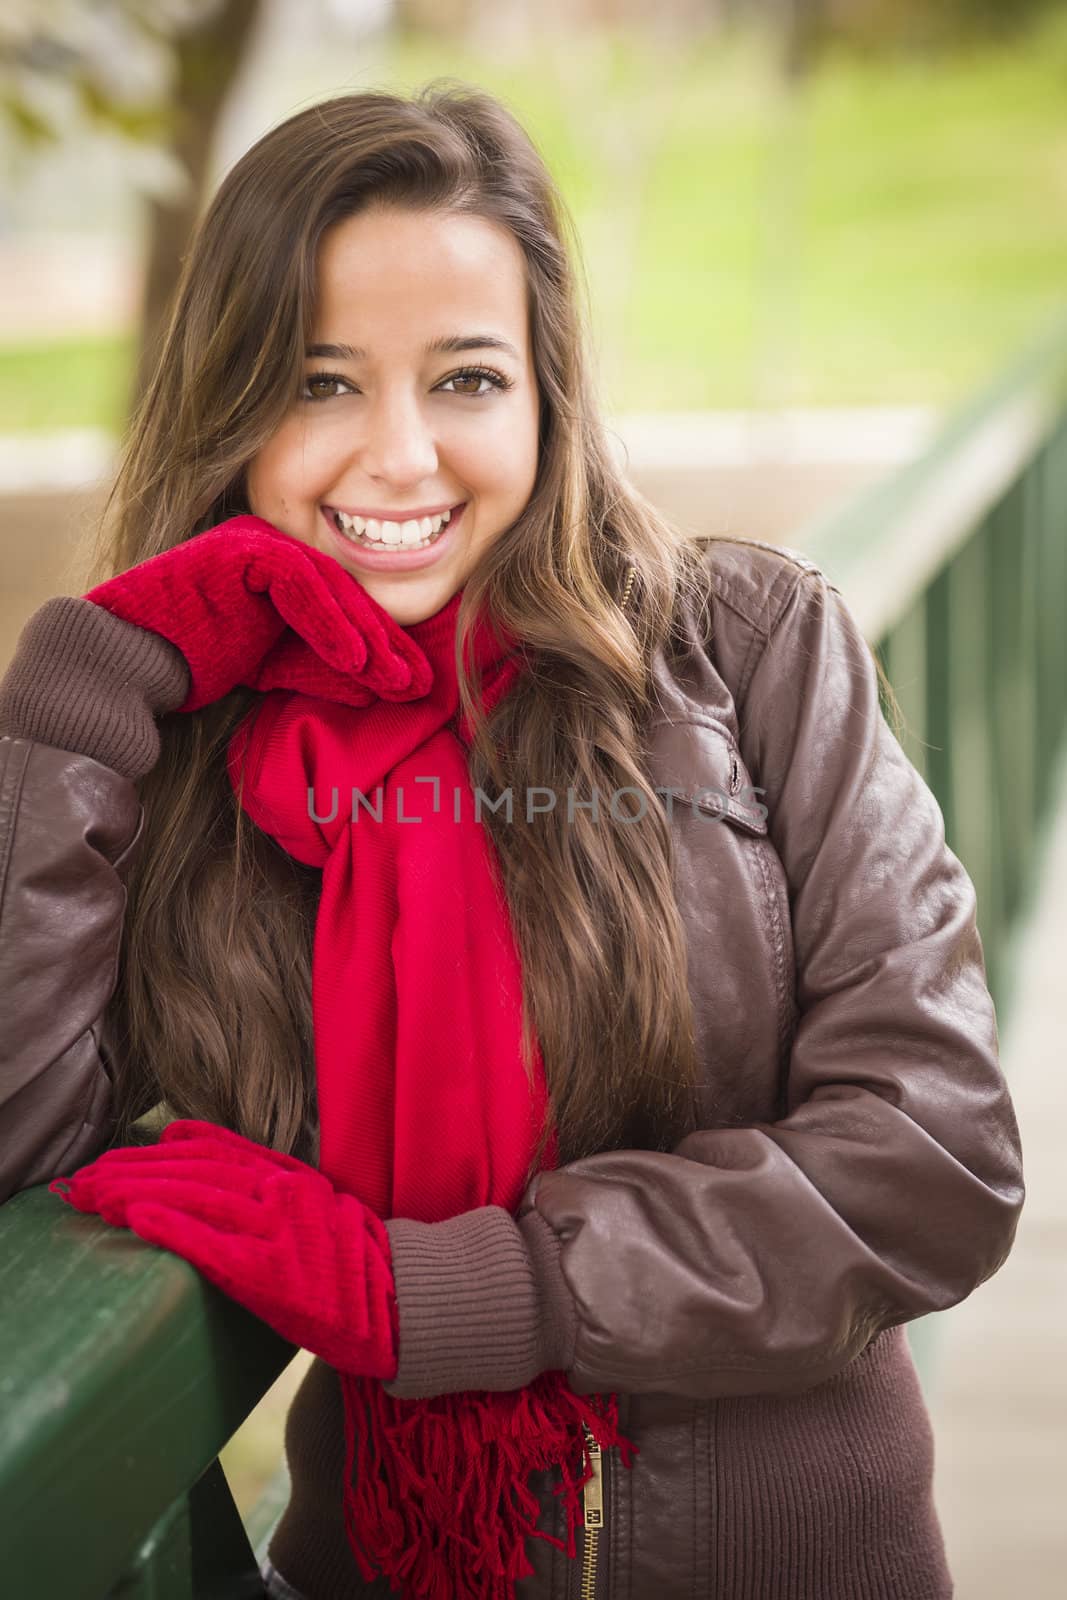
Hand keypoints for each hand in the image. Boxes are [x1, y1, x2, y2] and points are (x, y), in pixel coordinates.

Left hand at [49, 1120, 398, 1379]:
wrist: (399, 1302)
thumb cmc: (349, 1259)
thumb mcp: (309, 1197)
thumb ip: (253, 1167)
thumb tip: (179, 1136)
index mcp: (287, 1175)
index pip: (207, 1150)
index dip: (151, 1153)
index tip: (109, 1160)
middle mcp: (279, 1193)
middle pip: (191, 1172)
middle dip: (130, 1174)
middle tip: (81, 1183)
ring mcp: (276, 1232)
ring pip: (194, 1200)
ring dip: (135, 1195)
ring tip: (92, 1197)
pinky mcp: (271, 1275)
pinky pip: (213, 1246)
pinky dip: (172, 1228)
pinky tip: (136, 1220)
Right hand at [83, 514, 432, 713]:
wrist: (129, 658)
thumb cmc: (194, 661)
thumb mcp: (276, 668)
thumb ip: (324, 672)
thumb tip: (380, 690)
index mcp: (284, 571)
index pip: (347, 606)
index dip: (384, 646)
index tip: (417, 684)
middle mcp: (274, 548)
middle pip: (346, 594)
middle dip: (385, 644)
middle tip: (420, 683)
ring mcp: (255, 542)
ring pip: (328, 586)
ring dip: (366, 636)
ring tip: (397, 678)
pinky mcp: (238, 550)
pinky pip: (297, 584)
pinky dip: (328, 623)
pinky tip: (355, 660)